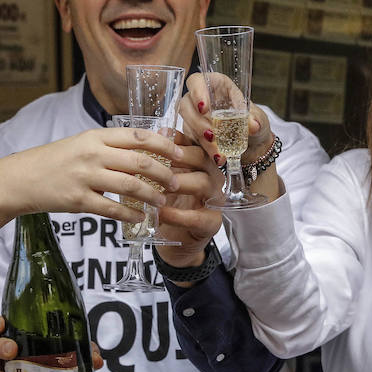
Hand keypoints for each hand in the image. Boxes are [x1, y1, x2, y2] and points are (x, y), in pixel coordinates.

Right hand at [0, 126, 184, 222]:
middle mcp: (92, 154)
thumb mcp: (82, 144)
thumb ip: (110, 146)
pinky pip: (112, 209)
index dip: (165, 145)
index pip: (139, 136)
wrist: (21, 178)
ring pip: (130, 186)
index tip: (181, 154)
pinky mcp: (78, 200)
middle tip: (176, 182)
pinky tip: (141, 217)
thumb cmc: (55, 161)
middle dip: (164, 173)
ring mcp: (85, 177)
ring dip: (151, 195)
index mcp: (96, 136)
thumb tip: (146, 149)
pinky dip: (131, 214)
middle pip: (140, 161)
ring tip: (162, 201)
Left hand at [154, 131, 223, 267]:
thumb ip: (162, 158)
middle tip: (160, 159)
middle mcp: (211, 176)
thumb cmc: (170, 202)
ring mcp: (214, 199)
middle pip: (203, 158)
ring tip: (161, 187)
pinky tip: (161, 214)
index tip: (159, 135)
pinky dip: (178, 215)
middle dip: (182, 156)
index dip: (179, 138)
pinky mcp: (212, 222)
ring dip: (181, 183)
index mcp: (200, 162)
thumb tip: (157, 133)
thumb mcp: (164, 178)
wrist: (176, 238)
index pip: (194, 142)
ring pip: (204, 183)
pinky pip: (198, 216)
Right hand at [178, 72, 274, 167]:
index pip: (197, 81)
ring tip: (219, 153)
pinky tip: (218, 158)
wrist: (253, 144)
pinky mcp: (193, 136)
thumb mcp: (259, 119)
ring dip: (203, 140)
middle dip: (198, 123)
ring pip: (189, 126)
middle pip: (187, 106)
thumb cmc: (252, 122)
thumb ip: (255, 120)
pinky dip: (205, 151)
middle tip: (212, 136)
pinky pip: (192, 142)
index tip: (204, 108)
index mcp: (215, 85)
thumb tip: (253, 125)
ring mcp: (194, 118)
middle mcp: (200, 100)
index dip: (197, 92)